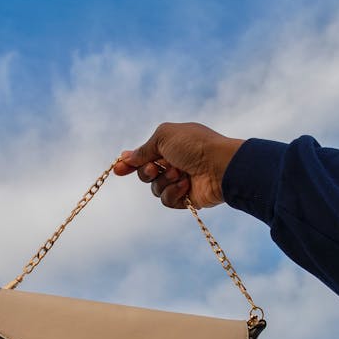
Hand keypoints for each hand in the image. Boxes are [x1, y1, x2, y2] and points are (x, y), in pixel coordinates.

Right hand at [113, 122, 243, 208]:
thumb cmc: (194, 145)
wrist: (220, 165)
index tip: (118, 170)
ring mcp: (181, 181)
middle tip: (156, 167)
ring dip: (164, 181)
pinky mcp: (187, 198)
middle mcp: (175, 163)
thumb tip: (125, 158)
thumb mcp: (163, 137)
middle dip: (147, 172)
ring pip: (155, 189)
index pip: (144, 155)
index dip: (130, 163)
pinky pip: (167, 201)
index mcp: (171, 145)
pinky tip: (186, 185)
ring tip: (180, 173)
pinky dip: (174, 192)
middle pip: (145, 174)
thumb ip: (143, 149)